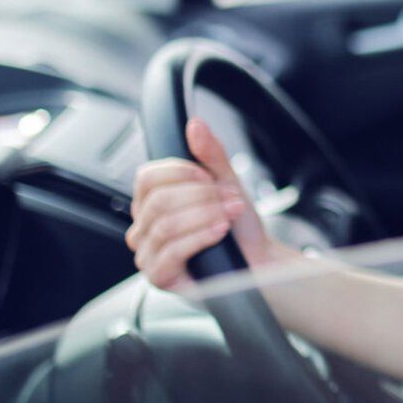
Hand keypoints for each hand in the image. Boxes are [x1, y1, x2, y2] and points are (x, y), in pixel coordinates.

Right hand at [127, 116, 288, 298]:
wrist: (258, 261)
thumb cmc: (238, 228)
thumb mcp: (227, 183)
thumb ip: (211, 154)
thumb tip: (194, 125)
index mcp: (152, 202)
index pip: (147, 177)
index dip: (180, 172)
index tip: (209, 177)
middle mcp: (144, 227)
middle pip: (158, 201)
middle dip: (201, 197)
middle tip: (228, 199)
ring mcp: (148, 254)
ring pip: (165, 225)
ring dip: (205, 215)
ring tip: (229, 215)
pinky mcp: (159, 277)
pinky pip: (171, 252)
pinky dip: (200, 237)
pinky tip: (220, 232)